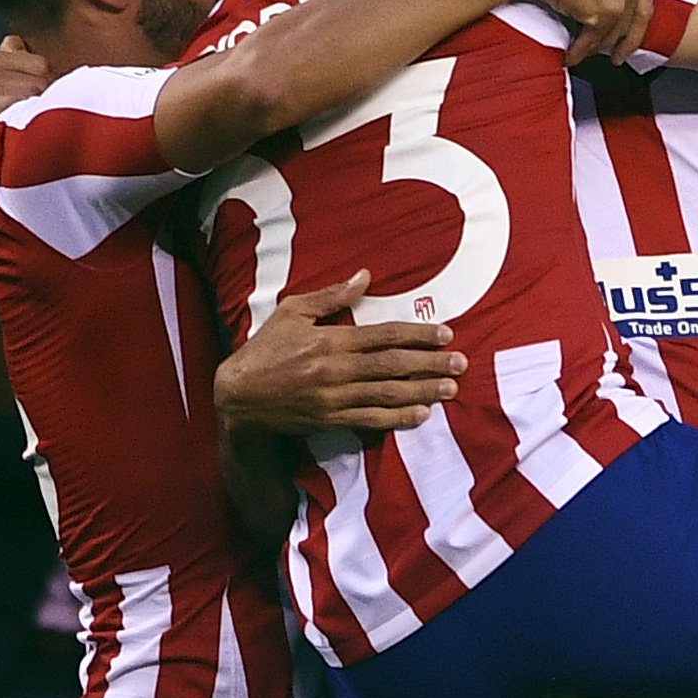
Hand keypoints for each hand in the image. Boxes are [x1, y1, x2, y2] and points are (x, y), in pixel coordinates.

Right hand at [215, 270, 466, 432]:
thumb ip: (332, 296)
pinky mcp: (328, 420)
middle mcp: (335, 370)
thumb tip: (365, 276)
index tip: (446, 334)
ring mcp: (333, 398)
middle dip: (430, 364)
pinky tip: (420, 415)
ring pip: (385, 395)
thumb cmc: (266, 348)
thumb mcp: (293, 312)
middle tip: (461, 363)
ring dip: (421, 392)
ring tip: (451, 389)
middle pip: (391, 366)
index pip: (383, 335)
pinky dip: (396, 419)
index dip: (417, 334)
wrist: (236, 396)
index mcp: (330, 340)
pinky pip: (368, 421)